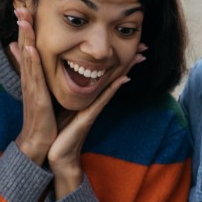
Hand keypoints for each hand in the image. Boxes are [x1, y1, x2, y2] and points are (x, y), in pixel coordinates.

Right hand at [10, 8, 56, 165]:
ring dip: (25, 37)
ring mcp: (31, 87)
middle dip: (23, 27)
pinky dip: (29, 61)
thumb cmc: (46, 121)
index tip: (26, 10)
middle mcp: (30, 79)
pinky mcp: (36, 98)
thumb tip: (50, 71)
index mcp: (34, 78)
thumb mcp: (46, 95)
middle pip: (25, 47)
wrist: (40, 143)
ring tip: (23, 18)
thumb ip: (47, 81)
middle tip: (20, 6)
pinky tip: (29, 47)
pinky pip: (32, 76)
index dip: (27, 30)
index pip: (30, 48)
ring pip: (27, 57)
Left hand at [47, 45, 145, 195]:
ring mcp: (95, 109)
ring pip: (112, 84)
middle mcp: (95, 101)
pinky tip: (124, 78)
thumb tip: (63, 80)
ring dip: (127, 69)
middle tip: (143, 46)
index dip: (116, 60)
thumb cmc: (58, 132)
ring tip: (139, 56)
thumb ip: (63, 93)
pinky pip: (103, 99)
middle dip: (128, 61)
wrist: (57, 155)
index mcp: (88, 97)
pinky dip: (114, 89)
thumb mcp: (60, 107)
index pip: (104, 74)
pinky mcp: (90, 117)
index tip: (129, 46)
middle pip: (114, 76)